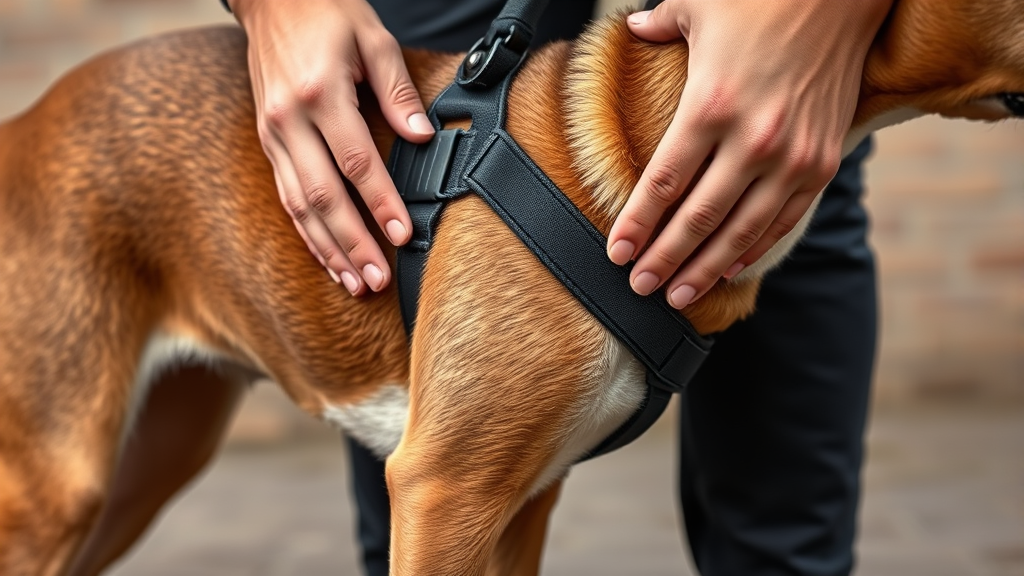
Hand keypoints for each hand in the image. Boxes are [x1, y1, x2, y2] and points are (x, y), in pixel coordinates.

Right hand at [231, 0, 434, 294]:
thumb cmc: (326, 11)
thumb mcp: (372, 37)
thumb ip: (398, 90)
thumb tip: (423, 135)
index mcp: (320, 93)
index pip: (355, 161)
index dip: (381, 202)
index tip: (404, 234)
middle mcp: (289, 119)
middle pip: (322, 195)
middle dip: (352, 242)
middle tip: (377, 278)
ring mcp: (273, 133)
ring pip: (299, 205)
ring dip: (328, 248)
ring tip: (355, 281)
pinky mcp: (268, 141)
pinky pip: (285, 195)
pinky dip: (306, 231)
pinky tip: (326, 256)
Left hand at [606, 0, 890, 308]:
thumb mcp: (699, 5)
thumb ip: (658, 27)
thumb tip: (629, 30)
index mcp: (710, 105)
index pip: (662, 183)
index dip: (635, 224)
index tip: (616, 253)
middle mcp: (752, 139)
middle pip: (697, 218)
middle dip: (664, 258)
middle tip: (639, 285)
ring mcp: (791, 157)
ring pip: (740, 231)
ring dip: (706, 268)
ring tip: (677, 294)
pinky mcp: (821, 162)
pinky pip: (783, 219)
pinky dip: (755, 248)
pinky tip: (730, 269)